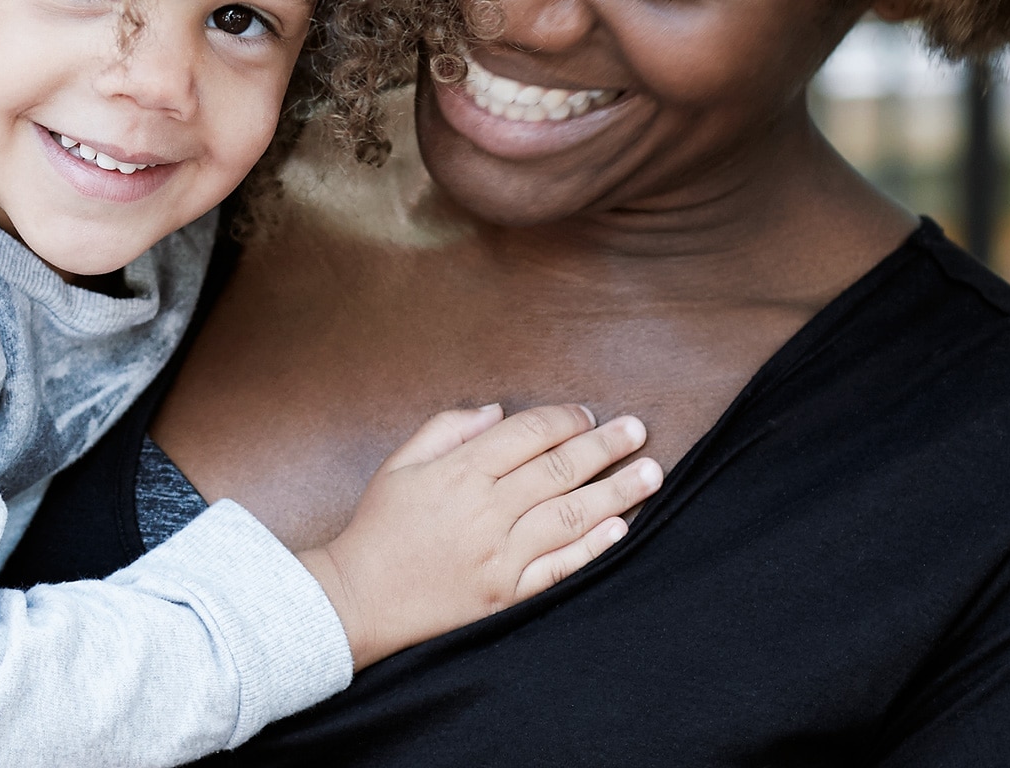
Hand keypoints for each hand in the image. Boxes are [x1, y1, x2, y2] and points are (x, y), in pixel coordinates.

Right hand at [297, 404, 660, 669]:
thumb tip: (498, 410)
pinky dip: (593, 548)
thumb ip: (448, 428)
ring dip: (615, 493)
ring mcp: (499, 557)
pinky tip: (621, 528)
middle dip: (604, 447)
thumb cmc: (379, 525)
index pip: (526, 434)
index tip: (589, 413)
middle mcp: (485, 511)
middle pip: (557, 470)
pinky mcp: (506, 597)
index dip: (563, 420)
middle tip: (639, 430)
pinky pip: (559, 570)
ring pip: (569, 517)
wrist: (359, 599)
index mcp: (459, 472)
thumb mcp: (401, 462)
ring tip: (651, 474)